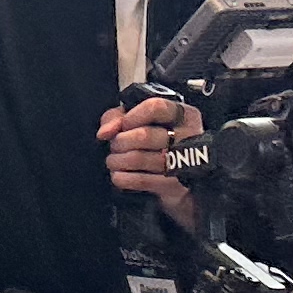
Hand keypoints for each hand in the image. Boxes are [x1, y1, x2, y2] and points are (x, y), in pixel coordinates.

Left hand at [98, 95, 198, 230]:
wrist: (180, 182)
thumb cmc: (155, 144)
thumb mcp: (138, 120)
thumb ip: (117, 117)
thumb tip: (105, 132)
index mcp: (184, 115)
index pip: (155, 107)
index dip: (131, 117)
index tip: (123, 125)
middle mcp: (188, 137)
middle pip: (143, 135)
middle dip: (119, 142)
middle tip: (115, 146)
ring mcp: (183, 163)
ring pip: (138, 158)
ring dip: (116, 161)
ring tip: (114, 160)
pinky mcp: (174, 185)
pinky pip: (139, 180)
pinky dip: (120, 177)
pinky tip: (119, 174)